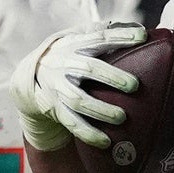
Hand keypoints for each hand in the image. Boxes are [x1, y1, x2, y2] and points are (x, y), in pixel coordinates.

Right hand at [11, 20, 146, 151]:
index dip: (120, 36)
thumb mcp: (80, 39)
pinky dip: (89, 134)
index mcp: (75, 45)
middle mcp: (65, 64)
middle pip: (88, 69)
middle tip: (134, 85)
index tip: (142, 36)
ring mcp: (59, 88)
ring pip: (79, 100)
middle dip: (112, 77)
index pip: (99, 37)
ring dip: (100, 110)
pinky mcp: (55, 109)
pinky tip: (106, 141)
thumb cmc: (70, 56)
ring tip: (122, 117)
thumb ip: (107, 34)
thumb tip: (142, 31)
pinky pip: (72, 124)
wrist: (31, 77)